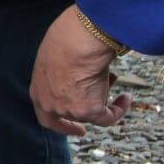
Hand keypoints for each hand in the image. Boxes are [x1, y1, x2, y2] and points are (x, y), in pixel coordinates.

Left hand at [30, 5, 130, 135]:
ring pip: (91, 112)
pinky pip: (108, 117)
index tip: (71, 124)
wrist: (76, 43)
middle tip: (87, 120)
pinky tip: (126, 97)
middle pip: (69, 115)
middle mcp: (51, 105)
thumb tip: (78, 66)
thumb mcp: (55, 55)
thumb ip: (62, 68)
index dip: (58, 121)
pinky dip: (119, 109)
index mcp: (38, 90)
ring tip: (112, 77)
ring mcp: (70, 110)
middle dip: (81, 111)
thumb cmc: (66, 39)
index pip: (45, 112)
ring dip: (103, 95)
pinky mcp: (89, 111)